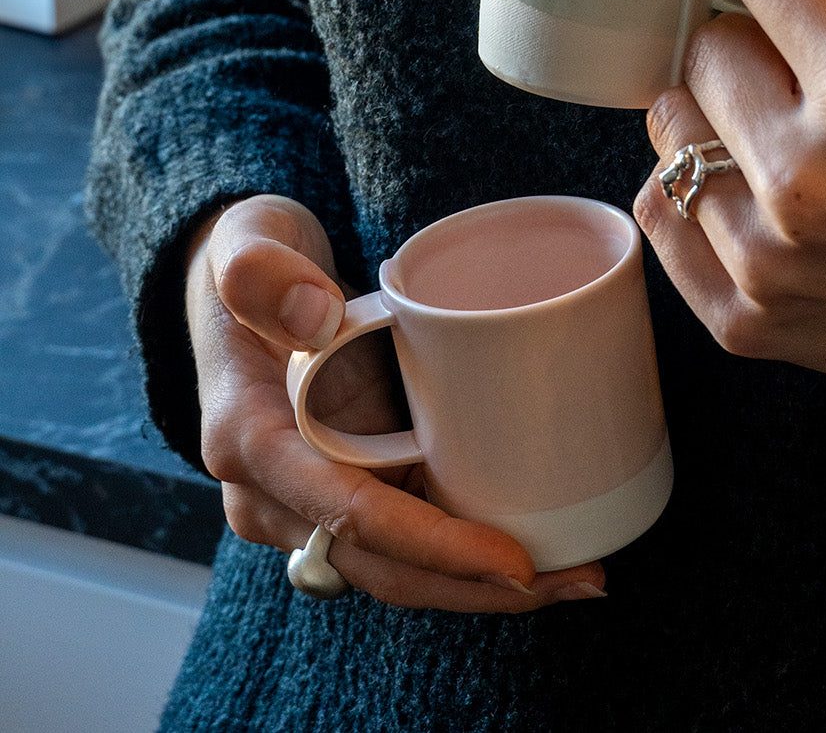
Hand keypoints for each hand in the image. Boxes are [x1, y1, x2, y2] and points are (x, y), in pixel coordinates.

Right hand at [186, 194, 606, 609]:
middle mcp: (272, 493)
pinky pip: (406, 536)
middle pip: (383, 566)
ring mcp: (307, 501)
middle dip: (479, 588)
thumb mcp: (246, 242)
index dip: (435, 547)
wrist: (242, 285)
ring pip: (398, 568)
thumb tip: (314, 317)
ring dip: (482, 582)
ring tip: (580, 574)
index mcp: (249, 441)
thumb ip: (262, 271)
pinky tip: (540, 544)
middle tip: (580, 580)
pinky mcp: (343, 487)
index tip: (515, 561)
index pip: (350, 515)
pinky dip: (465, 549)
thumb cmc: (249, 260)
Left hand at [634, 0, 825, 416]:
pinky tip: (758, 198)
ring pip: (668, 125)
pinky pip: (655, 210)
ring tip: (785, 142)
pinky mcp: (738, 314)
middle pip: (702, 44)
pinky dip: (691, 195)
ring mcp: (764, 257)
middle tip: (810, 83)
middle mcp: (803, 176)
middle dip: (751, 47)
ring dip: (714, 119)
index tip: (814, 1)